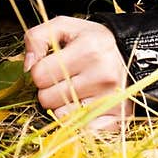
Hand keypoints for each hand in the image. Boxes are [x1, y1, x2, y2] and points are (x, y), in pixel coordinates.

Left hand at [23, 15, 132, 133]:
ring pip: (60, 116)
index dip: (40, 70)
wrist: (131, 54)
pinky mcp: (116, 119)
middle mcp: (102, 75)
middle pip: (46, 99)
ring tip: (77, 91)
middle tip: (65, 78)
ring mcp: (110, 100)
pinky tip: (85, 106)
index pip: (39, 74)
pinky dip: (78, 122)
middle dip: (50, 89)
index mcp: (88, 50)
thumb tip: (27, 66)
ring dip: (62, 106)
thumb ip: (38, 37)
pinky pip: (80, 130)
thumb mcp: (66, 27)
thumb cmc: (94, 41)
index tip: (53, 65)